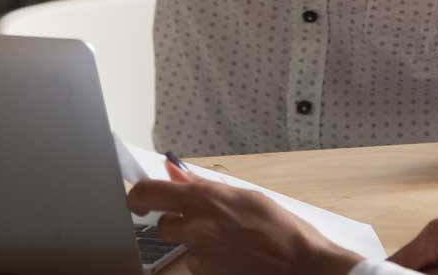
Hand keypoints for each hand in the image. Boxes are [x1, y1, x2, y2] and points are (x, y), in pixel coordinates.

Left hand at [127, 160, 359, 274]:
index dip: (137, 195)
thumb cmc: (280, 228)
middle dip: (175, 223)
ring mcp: (200, 256)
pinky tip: (233, 255)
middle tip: (201, 221)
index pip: (148, 193)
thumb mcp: (244, 196)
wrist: (300, 266)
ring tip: (229, 240)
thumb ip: (204, 185)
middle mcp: (196, 228)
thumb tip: (174, 171)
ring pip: (184, 247)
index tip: (138, 198)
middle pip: (163, 226)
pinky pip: (198, 265)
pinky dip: (210, 260)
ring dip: (197, 243)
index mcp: (205, 199)